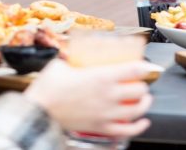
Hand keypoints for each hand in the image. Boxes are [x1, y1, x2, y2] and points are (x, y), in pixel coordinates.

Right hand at [24, 59, 152, 136]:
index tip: (148, 65)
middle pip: (139, 90)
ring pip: (137, 111)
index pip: (134, 70)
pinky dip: (138, 127)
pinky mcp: (100, 128)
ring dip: (144, 104)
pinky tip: (142, 122)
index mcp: (101, 77)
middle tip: (139, 82)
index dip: (146, 66)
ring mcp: (106, 114)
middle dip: (143, 85)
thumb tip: (73, 54)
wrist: (38, 111)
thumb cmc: (48, 88)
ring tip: (144, 99)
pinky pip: (126, 131)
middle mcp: (108, 96)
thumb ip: (72, 59)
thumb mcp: (61, 64)